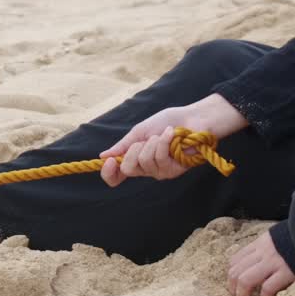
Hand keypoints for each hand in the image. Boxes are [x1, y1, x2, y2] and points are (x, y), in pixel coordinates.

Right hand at [98, 94, 246, 186]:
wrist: (192, 118)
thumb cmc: (168, 122)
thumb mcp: (140, 131)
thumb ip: (123, 145)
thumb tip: (103, 156)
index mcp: (135, 159)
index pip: (117, 177)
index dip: (109, 173)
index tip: (109, 161)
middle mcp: (146, 169)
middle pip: (128, 169)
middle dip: (134, 148)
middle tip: (147, 138)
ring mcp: (160, 172)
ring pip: (144, 162)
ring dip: (153, 143)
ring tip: (164, 134)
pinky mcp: (173, 171)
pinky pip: (160, 159)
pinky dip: (164, 142)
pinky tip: (172, 135)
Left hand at [227, 231, 294, 295]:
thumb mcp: (278, 238)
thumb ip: (268, 247)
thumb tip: (259, 261)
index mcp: (260, 243)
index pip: (236, 260)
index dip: (232, 274)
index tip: (236, 284)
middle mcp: (263, 253)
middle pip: (236, 271)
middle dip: (233, 286)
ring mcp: (273, 262)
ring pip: (245, 280)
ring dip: (242, 293)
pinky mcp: (286, 272)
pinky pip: (267, 287)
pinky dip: (264, 295)